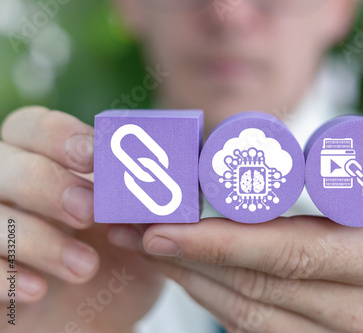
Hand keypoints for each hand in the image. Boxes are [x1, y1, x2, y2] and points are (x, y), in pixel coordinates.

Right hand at [0, 107, 164, 332]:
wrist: (98, 321)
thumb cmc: (118, 266)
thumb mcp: (142, 235)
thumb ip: (148, 207)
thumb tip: (167, 182)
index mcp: (47, 164)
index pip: (32, 127)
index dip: (58, 135)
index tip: (95, 155)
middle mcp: (10, 188)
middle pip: (1, 161)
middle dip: (46, 182)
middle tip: (88, 210)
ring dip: (35, 237)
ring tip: (85, 267)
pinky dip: (2, 275)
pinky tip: (37, 290)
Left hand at [112, 128, 362, 331]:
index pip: (294, 254)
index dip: (226, 242)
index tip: (168, 226)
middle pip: (257, 286)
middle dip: (190, 259)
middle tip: (137, 230)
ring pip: (245, 314)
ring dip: (189, 280)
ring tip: (146, 247)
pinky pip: (250, 329)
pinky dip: (210, 299)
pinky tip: (183, 273)